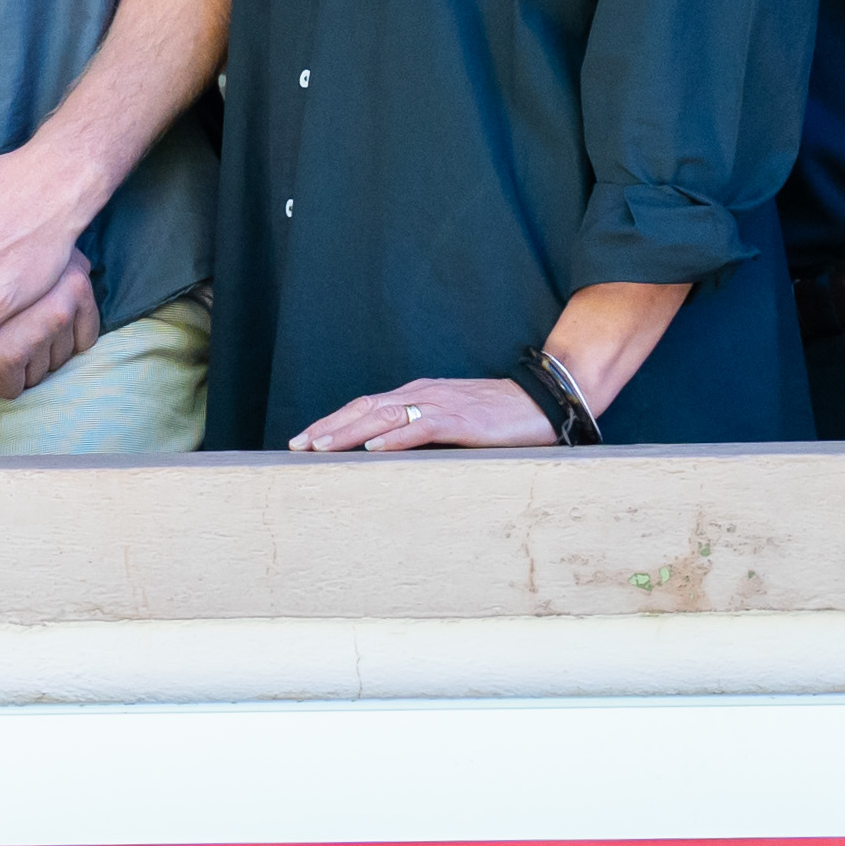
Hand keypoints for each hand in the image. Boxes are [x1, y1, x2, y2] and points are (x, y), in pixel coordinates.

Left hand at [289, 373, 559, 453]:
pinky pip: (423, 426)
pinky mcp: (464, 419)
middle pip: (365, 408)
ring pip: (385, 415)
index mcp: (420, 394)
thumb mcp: (456, 420)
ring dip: (349, 432)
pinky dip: (395, 436)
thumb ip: (426, 428)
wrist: (546, 398)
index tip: (305, 441)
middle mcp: (425, 394)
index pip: (366, 406)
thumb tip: (394, 451)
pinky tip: (374, 447)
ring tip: (320, 448)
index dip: (333, 422)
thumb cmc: (502, 415)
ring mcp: (443, 404)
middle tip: (298, 447)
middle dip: (329, 427)